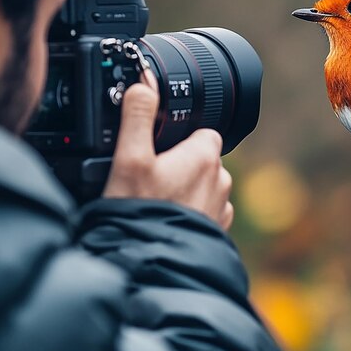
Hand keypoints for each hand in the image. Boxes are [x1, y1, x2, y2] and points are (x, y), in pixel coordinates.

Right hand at [103, 69, 233, 229]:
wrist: (152, 266)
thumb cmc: (141, 212)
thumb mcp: (129, 158)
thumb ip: (137, 116)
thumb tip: (144, 84)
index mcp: (205, 156)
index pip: (202, 131)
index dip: (179, 137)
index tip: (158, 149)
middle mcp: (221, 181)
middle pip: (201, 158)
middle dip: (180, 163)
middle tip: (149, 179)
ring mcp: (222, 208)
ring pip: (204, 185)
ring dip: (185, 189)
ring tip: (155, 202)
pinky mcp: (218, 230)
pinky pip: (204, 210)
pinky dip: (189, 211)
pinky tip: (166, 219)